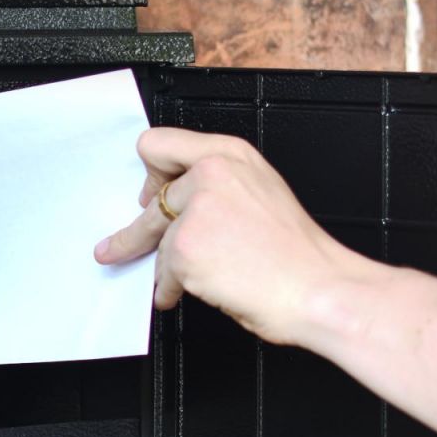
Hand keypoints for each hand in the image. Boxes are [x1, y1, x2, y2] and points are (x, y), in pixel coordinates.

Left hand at [94, 128, 369, 344]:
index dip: (151, 172)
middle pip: (151, 198)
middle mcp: (211, 174)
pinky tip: (187, 292)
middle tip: (117, 247)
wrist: (319, 289)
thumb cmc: (297, 254)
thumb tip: (176, 202)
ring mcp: (196, 209)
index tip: (148, 193)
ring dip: (165, 266)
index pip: (159, 143)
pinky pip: (163, 272)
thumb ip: (217, 186)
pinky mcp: (185, 247)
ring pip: (157, 238)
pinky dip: (172, 288)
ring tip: (178, 281)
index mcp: (230, 154)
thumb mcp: (262, 192)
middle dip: (136, 231)